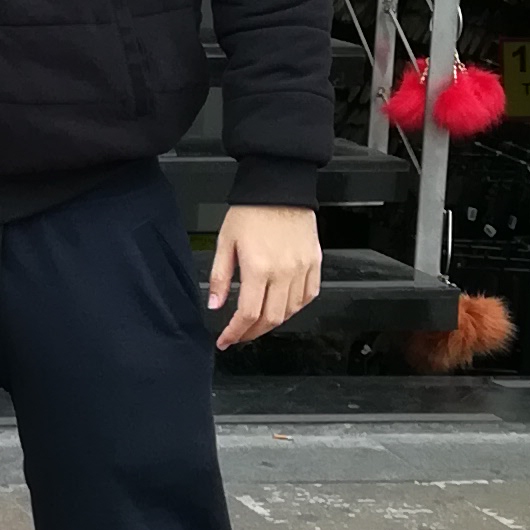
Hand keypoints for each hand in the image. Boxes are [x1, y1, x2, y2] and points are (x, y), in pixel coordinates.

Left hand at [208, 204, 319, 350]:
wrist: (280, 188)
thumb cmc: (252, 211)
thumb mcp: (225, 243)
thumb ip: (219, 277)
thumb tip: (215, 304)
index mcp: (258, 267)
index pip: (248, 314)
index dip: (235, 333)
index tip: (226, 340)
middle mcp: (284, 272)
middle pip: (271, 319)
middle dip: (252, 333)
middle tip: (240, 335)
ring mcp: (302, 269)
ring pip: (291, 311)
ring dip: (273, 323)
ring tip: (258, 322)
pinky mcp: (315, 263)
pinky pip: (309, 295)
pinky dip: (295, 308)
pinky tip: (283, 307)